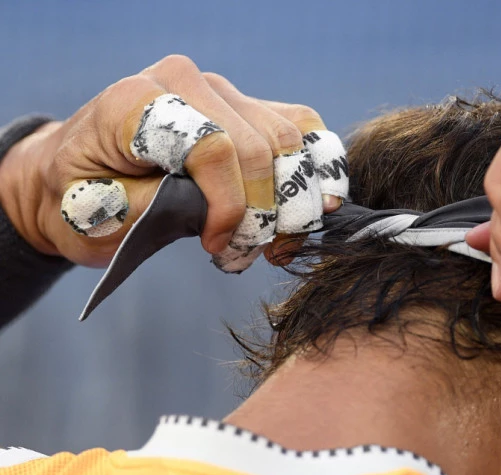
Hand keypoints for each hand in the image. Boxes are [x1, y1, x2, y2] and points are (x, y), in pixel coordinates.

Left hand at [0, 54, 341, 267]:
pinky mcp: (247, 106)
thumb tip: (226, 217)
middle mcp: (186, 82)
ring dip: (294, 200)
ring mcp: (222, 91)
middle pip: (260, 145)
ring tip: (274, 244)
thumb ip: (158, 207)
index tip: (217, 246)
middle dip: (267, 211)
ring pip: (290, 140)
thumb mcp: (97, 215)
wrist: (74, 175)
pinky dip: (313, 171)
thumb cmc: (79, 199)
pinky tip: (301, 211)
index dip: (229, 204)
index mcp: (135, 100)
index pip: (211, 145)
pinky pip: (302, 128)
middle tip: (247, 254)